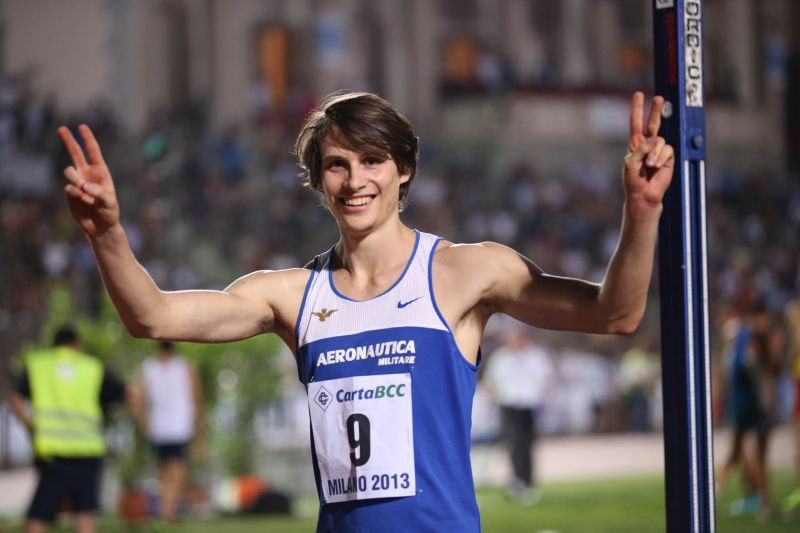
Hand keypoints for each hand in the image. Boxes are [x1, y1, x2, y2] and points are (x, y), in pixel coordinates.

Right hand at [58, 124, 119, 235]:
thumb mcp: (109, 202)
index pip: (93, 152)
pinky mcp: (70, 192)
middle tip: (61, 128)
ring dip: (74, 179)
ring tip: (82, 190)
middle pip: (76, 153)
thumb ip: (98, 192)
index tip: (82, 127)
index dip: (88, 139)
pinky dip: (74, 195)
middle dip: (69, 140)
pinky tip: (82, 202)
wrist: (100, 226)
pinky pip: (68, 188)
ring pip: (69, 172)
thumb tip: (82, 186)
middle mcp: (88, 174)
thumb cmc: (109, 212)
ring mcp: (77, 182)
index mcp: (101, 172)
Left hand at [623, 92, 673, 208]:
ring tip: (649, 165)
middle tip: (659, 98)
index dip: (637, 109)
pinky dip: (661, 157)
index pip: (636, 123)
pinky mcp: (668, 157)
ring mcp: (659, 150)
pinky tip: (656, 166)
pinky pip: (667, 150)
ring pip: (660, 141)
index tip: (638, 95)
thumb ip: (640, 149)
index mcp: (635, 143)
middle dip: (655, 110)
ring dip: (654, 153)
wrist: (643, 194)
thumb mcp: (630, 163)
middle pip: (653, 123)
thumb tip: (654, 139)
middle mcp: (648, 144)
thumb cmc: (633, 180)